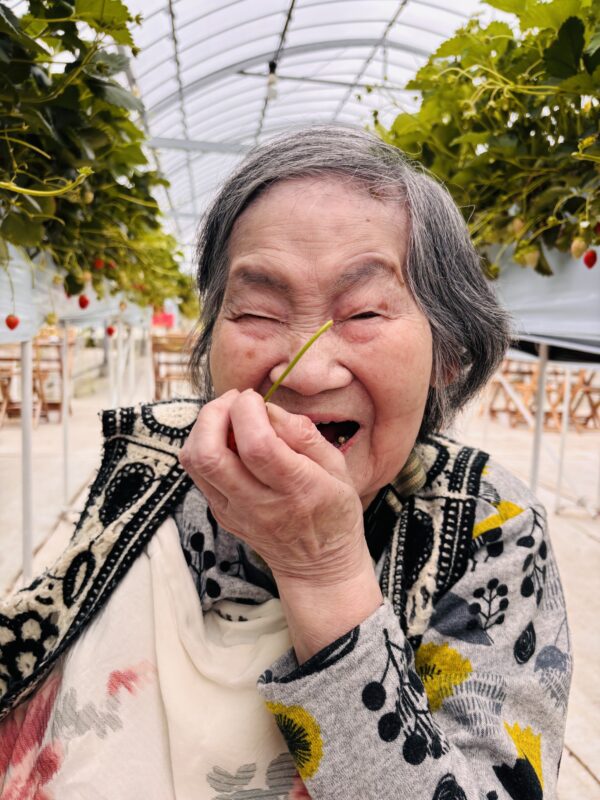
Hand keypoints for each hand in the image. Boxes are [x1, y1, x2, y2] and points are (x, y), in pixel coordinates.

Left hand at [179, 388, 366, 583]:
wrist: (318, 565)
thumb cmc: (333, 511)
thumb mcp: (338, 469)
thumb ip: (304, 435)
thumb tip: (268, 408)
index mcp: (297, 489)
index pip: (256, 446)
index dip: (247, 411)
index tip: (255, 398)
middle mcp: (259, 504)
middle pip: (211, 454)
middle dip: (214, 413)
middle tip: (235, 400)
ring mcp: (234, 512)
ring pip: (195, 462)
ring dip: (203, 428)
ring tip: (228, 415)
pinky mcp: (221, 514)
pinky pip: (198, 473)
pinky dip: (204, 445)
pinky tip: (227, 438)